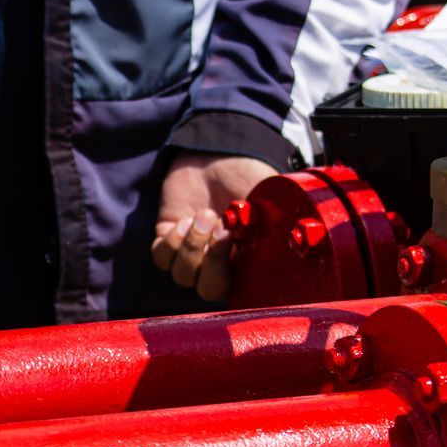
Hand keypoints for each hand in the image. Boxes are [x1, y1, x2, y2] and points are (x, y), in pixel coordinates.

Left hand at [149, 152, 277, 301]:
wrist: (218, 152)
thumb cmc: (246, 176)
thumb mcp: (267, 201)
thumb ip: (274, 224)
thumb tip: (285, 241)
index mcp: (245, 261)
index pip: (237, 294)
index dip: (233, 281)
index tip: (239, 249)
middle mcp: (218, 263)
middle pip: (207, 291)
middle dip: (211, 265)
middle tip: (221, 232)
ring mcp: (192, 252)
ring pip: (182, 276)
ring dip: (192, 246)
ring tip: (204, 215)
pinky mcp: (169, 238)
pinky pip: (161, 258)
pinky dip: (171, 242)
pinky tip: (184, 219)